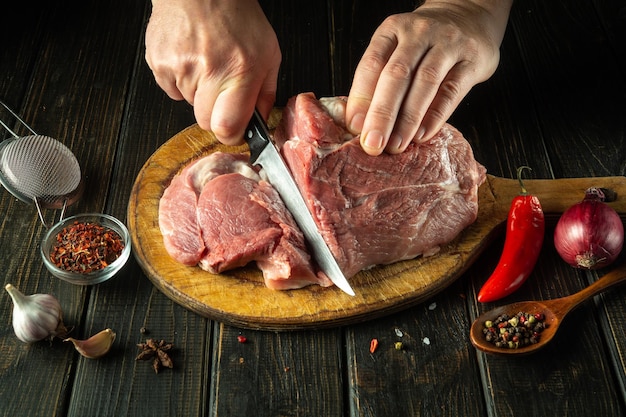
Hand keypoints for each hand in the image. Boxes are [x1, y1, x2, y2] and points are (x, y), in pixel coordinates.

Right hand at [145, 0, 280, 144]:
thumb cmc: (237, 19)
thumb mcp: (268, 54)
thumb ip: (266, 93)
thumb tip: (259, 124)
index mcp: (239, 71)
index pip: (227, 127)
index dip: (232, 134)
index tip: (236, 129)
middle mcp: (208, 70)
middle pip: (205, 123)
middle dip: (216, 114)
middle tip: (223, 90)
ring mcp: (180, 67)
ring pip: (189, 106)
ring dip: (199, 93)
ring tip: (207, 65)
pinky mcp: (159, 63)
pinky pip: (172, 91)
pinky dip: (182, 82)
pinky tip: (191, 60)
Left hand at [346, 0, 512, 155]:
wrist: (469, 17)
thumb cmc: (424, 44)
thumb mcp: (397, 49)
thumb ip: (379, 79)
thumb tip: (359, 123)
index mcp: (392, 30)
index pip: (372, 64)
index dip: (361, 97)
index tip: (354, 127)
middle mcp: (419, 33)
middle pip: (397, 75)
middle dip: (382, 113)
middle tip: (372, 143)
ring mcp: (447, 44)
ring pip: (425, 83)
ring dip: (408, 119)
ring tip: (396, 145)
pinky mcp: (471, 60)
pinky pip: (452, 90)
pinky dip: (436, 115)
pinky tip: (422, 135)